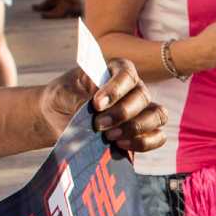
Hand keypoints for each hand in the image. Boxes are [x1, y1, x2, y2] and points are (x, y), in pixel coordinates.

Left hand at [36, 58, 166, 155]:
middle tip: (99, 125)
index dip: (115, 90)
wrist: (58, 117)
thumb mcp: (63, 92)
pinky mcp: (141, 133)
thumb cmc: (63, 97)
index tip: (96, 104)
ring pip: (158, 115)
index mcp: (116, 70)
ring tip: (110, 137)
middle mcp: (133, 88)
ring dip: (136, 128)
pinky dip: (144, 143)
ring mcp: (141, 110)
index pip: (127, 75)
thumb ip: (78, 97)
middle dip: (122, 114)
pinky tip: (121, 145)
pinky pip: (158, 136)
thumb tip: (94, 112)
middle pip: (143, 97)